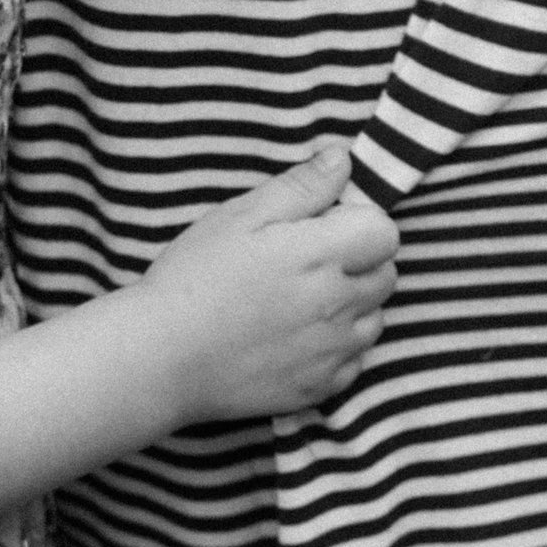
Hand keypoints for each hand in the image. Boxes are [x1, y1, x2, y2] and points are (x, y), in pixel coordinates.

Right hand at [142, 141, 398, 420]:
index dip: (358, 224)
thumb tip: (342, 159)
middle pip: (385, 275)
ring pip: (374, 319)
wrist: (161, 357)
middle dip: (359, 262)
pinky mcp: (320, 387)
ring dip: (352, 306)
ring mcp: (332, 351)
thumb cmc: (195, 278)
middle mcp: (337, 304)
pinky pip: (354, 361)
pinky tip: (296, 339)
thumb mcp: (240, 216)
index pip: (385, 232)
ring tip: (300, 303)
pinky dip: (337, 348)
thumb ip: (301, 187)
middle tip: (307, 264)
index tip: (323, 228)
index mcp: (321, 254)